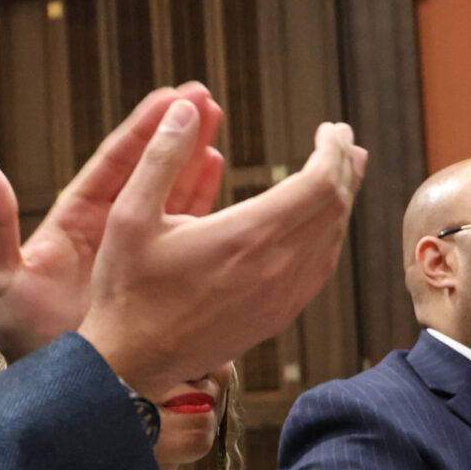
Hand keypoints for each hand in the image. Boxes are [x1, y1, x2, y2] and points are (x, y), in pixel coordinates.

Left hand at [0, 84, 224, 361]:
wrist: (57, 385)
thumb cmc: (21, 335)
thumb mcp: (0, 278)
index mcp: (73, 220)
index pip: (112, 164)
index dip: (141, 129)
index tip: (169, 97)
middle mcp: (108, 229)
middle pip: (146, 170)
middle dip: (174, 132)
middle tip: (205, 97)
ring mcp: (134, 251)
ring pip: (168, 194)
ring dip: (192, 158)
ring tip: (216, 123)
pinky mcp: (156, 276)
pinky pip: (182, 232)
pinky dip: (201, 202)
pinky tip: (217, 171)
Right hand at [75, 106, 366, 402]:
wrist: (131, 362)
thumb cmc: (126, 288)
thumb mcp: (129, 214)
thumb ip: (160, 156)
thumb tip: (184, 107)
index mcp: (245, 235)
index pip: (318, 183)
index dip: (333, 150)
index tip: (331, 129)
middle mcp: (274, 267)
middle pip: (334, 208)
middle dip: (344, 167)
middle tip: (344, 141)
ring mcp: (280, 297)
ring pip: (332, 239)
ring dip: (341, 201)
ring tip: (343, 173)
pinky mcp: (277, 317)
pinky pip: (319, 269)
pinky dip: (329, 237)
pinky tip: (321, 225)